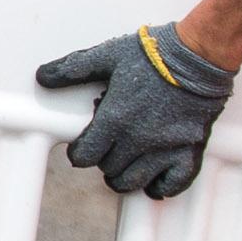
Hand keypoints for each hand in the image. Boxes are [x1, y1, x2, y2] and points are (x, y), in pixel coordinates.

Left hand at [33, 20, 234, 198]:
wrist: (198, 55)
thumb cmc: (154, 54)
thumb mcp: (108, 55)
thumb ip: (73, 69)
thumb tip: (43, 76)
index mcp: (116, 118)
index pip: (84, 157)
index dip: (79, 153)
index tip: (83, 146)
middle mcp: (139, 139)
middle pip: (108, 170)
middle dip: (103, 160)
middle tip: (107, 146)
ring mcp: (165, 147)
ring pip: (135, 182)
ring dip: (125, 177)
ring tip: (124, 164)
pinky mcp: (189, 150)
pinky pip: (174, 184)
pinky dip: (162, 186)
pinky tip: (155, 179)